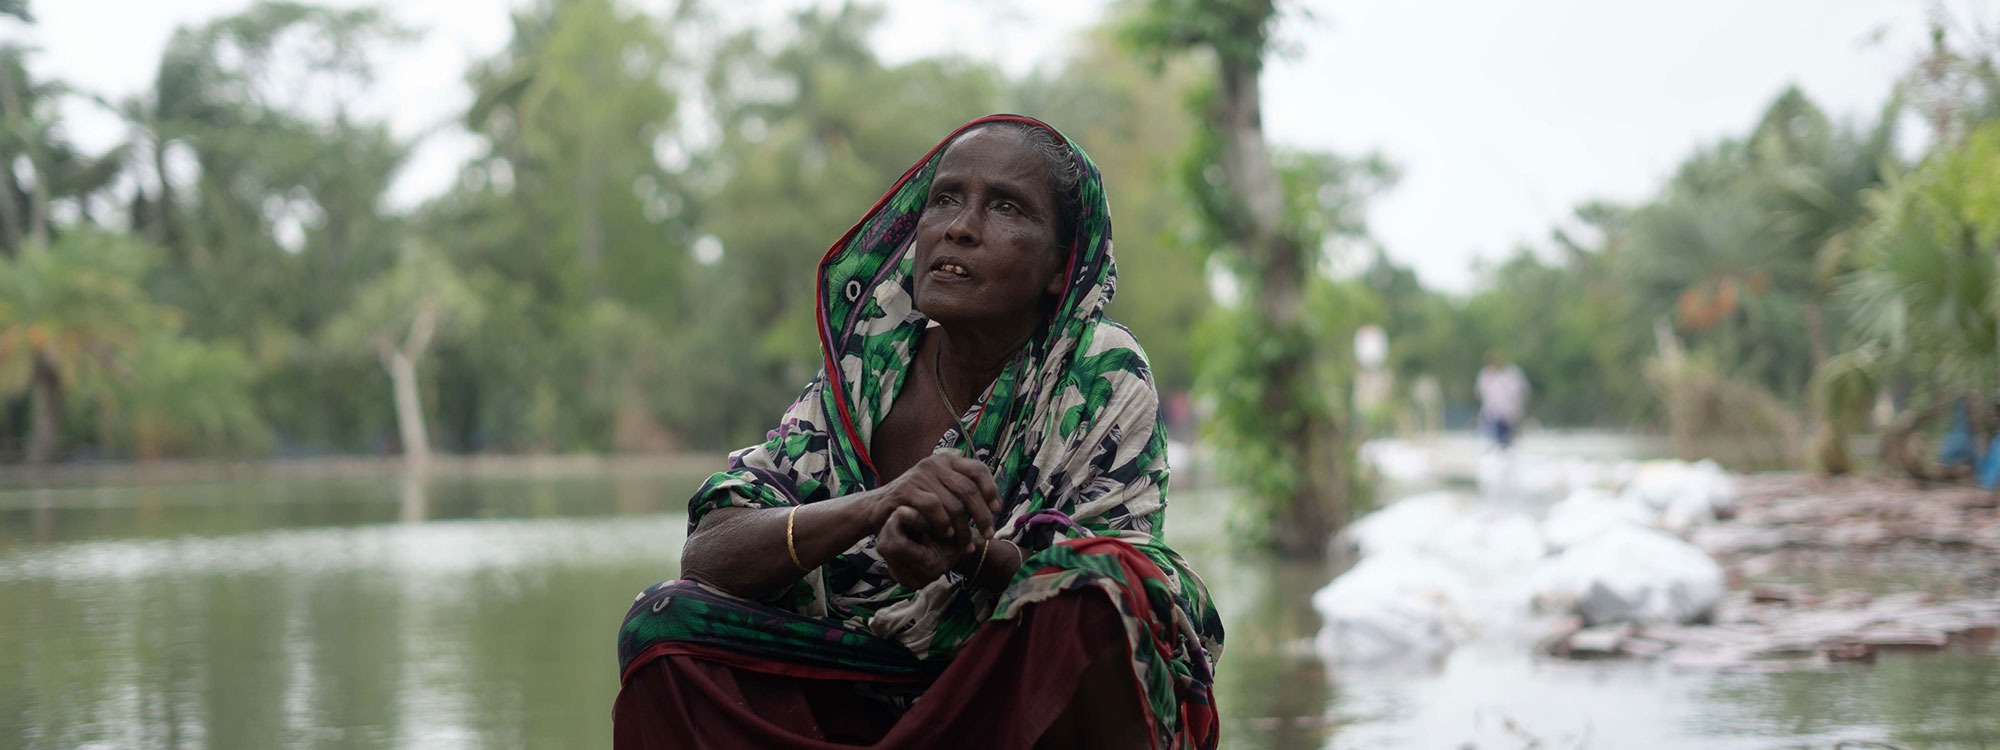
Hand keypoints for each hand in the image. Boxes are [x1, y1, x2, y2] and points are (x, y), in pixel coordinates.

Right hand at [867, 453, 1000, 556]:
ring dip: (963, 528)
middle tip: (988, 535)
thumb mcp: (941, 491)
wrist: (879, 507)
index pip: (978, 469)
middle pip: (969, 490)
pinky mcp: (906, 489)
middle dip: (982, 516)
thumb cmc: (917, 504)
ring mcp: (919, 475)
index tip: (997, 510)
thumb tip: (996, 506)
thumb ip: (962, 493)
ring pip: (953, 503)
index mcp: (947, 461)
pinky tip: (946, 534)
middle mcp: (934, 464)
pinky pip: (933, 507)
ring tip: (965, 543)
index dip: (991, 490)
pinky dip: (943, 523)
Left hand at [876, 507, 963, 587]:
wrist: (961, 550)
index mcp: (931, 566)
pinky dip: (891, 542)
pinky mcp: (901, 578)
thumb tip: (900, 510)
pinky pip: (886, 556)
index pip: (898, 545)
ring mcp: (908, 581)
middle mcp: (918, 580)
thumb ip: (921, 518)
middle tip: (899, 515)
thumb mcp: (942, 524)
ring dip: (889, 534)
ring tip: (905, 526)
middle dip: (889, 528)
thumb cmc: (955, 534)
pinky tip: (904, 537)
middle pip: (885, 548)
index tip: (901, 510)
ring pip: (882, 550)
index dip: (895, 525)